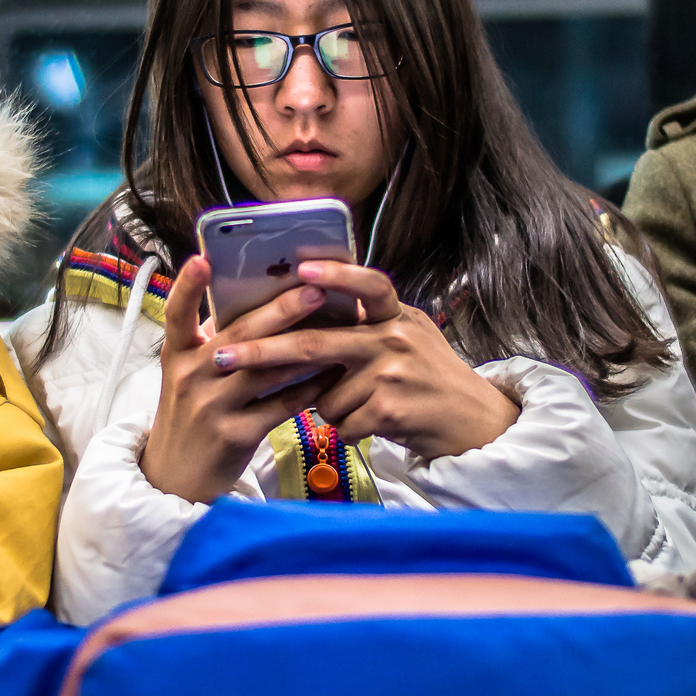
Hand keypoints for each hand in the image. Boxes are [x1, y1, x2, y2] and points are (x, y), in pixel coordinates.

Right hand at [140, 256, 343, 503]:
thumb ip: (215, 340)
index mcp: (178, 354)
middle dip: (281, 311)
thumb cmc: (192, 413)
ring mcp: (212, 406)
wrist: (176, 478)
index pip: (176, 313)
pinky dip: (310, 388)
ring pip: (267, 370)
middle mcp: (191, 376)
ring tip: (341, 326)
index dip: (187, 285)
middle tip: (316, 289)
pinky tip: (333, 374)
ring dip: (307, 347)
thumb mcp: (190, 373)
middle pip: (240, 337)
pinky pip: (282, 404)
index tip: (202, 258)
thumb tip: (257, 299)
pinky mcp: (235, 434)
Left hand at [212, 261, 520, 459]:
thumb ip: (367, 322)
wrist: (474, 422)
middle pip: (316, 343)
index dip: (335, 273)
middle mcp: (396, 338)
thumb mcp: (408, 335)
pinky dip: (345, 428)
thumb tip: (307, 303)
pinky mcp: (391, 410)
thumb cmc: (428, 378)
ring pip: (324, 395)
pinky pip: (340, 422)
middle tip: (222, 356)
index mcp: (397, 314)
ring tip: (360, 405)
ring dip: (326, 407)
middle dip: (262, 351)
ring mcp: (394, 374)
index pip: (368, 283)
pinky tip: (371, 424)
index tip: (301, 267)